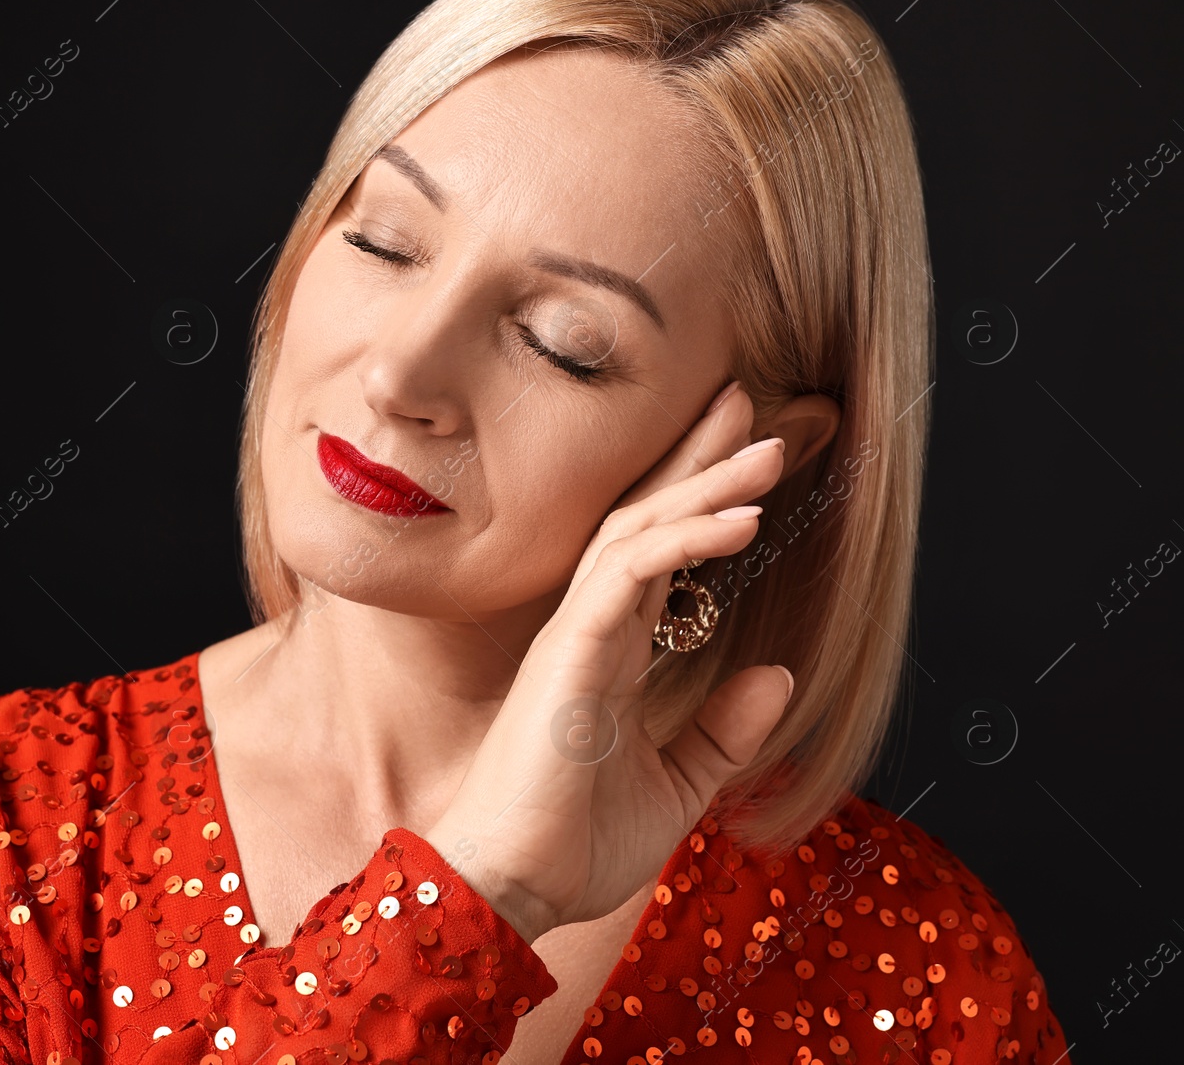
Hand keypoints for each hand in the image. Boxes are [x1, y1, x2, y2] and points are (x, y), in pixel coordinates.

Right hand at [424, 385, 793, 944]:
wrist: (512, 888)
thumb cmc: (574, 842)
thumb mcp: (677, 786)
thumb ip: (723, 733)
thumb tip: (778, 676)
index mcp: (609, 653)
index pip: (654, 552)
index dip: (695, 495)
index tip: (742, 445)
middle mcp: (590, 632)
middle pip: (643, 520)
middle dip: (698, 460)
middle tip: (749, 402)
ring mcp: (576, 639)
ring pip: (637, 534)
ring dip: (703, 485)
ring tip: (767, 446)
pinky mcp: (571, 657)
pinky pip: (629, 578)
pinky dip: (683, 541)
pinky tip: (739, 518)